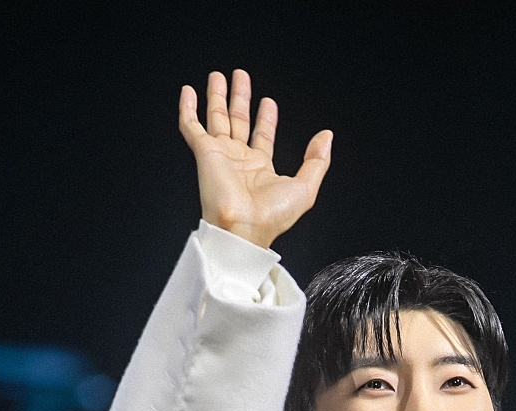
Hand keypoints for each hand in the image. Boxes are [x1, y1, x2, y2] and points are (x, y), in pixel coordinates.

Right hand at [178, 69, 331, 248]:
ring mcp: (221, 155)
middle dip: (240, 98)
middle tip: (241, 76)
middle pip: (238, 121)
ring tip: (218, 76)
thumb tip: (326, 137)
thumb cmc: (271, 216)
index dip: (266, 118)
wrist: (243, 228)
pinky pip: (191, 127)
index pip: (262, 136)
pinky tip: (188, 92)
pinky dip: (188, 109)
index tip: (268, 102)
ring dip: (217, 97)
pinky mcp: (204, 153)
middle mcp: (239, 160)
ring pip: (217, 118)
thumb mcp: (305, 188)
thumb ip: (317, 161)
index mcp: (261, 169)